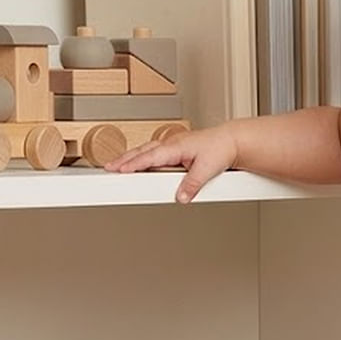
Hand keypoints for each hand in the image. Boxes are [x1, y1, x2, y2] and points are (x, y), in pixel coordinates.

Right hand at [104, 127, 238, 202]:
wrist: (232, 141)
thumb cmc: (221, 149)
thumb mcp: (207, 169)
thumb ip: (192, 184)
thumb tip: (181, 198)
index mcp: (176, 146)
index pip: (149, 157)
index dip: (133, 164)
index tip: (119, 169)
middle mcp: (171, 143)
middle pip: (142, 152)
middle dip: (124, 160)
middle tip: (108, 168)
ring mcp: (172, 146)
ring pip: (146, 151)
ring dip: (131, 158)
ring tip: (117, 166)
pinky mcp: (176, 149)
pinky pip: (154, 153)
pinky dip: (142, 157)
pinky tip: (138, 163)